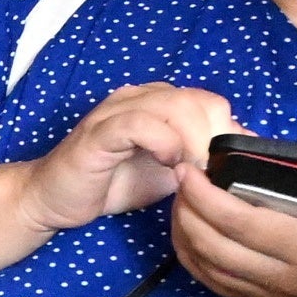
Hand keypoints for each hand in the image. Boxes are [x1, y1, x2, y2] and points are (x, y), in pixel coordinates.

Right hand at [14, 82, 236, 239]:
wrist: (53, 199)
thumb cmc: (111, 184)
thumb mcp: (169, 171)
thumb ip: (201, 157)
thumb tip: (244, 149)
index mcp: (156, 102)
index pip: (208, 101)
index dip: (224, 132)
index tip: (223, 167)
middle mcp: (138, 97)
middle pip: (197, 100)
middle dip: (213, 138)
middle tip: (209, 173)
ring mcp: (116, 111)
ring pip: (174, 106)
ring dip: (193, 140)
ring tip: (191, 170)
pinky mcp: (99, 132)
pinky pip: (140, 123)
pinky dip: (163, 142)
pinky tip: (168, 164)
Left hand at [166, 143, 296, 296]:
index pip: (247, 224)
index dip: (210, 199)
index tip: (190, 171)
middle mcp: (289, 279)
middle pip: (217, 248)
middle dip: (187, 212)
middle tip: (179, 179)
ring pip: (212, 271)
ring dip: (186, 236)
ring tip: (179, 202)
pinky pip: (222, 287)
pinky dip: (197, 263)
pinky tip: (190, 239)